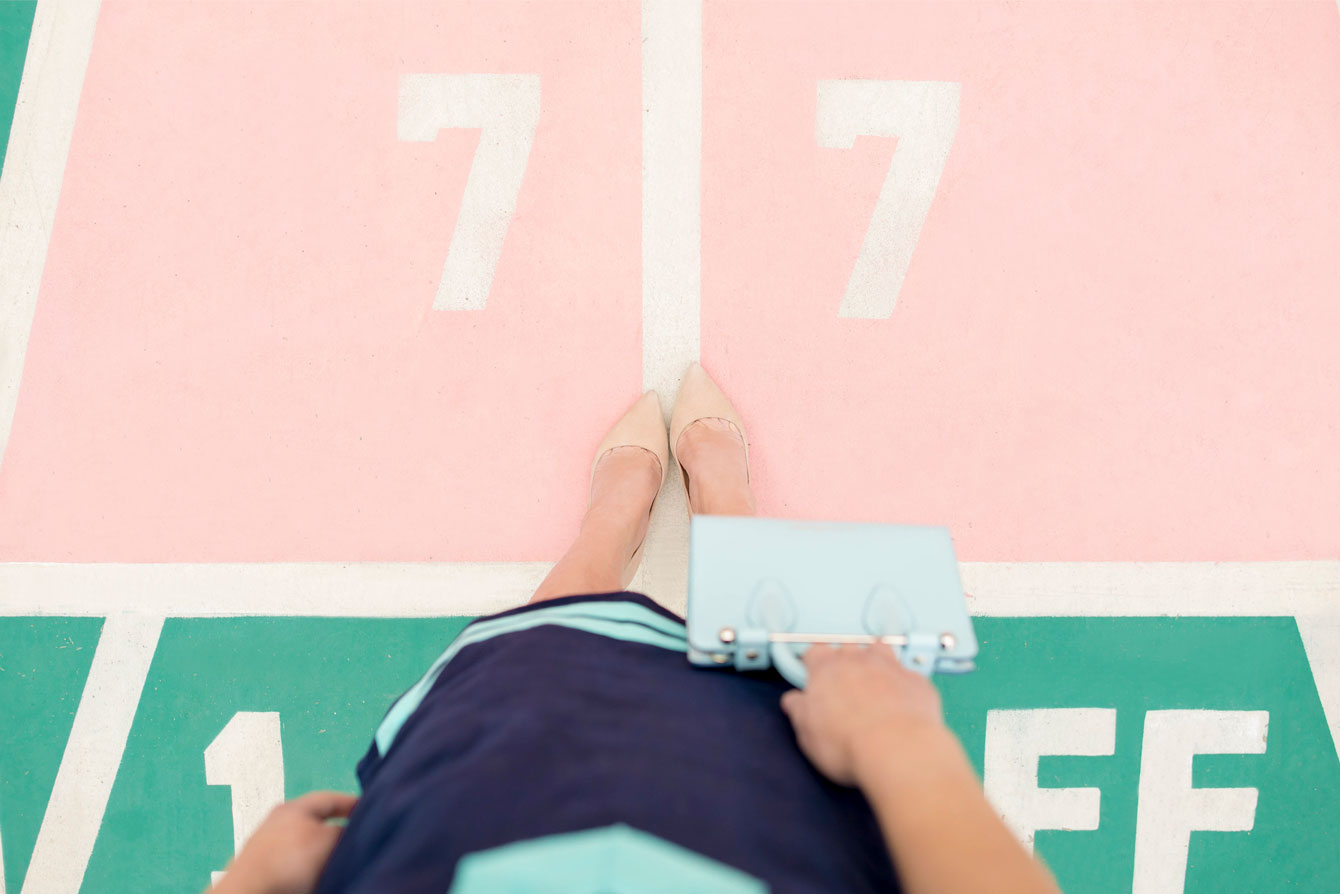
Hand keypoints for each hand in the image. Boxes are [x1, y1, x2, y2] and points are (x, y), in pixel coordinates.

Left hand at [211, 791, 357, 893]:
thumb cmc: (287, 862)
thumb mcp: (329, 839)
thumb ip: (345, 831)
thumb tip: (352, 833)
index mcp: (293, 806)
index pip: (331, 798)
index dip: (353, 804)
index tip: (370, 809)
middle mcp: (277, 822)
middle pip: (317, 821)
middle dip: (337, 830)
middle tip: (356, 839)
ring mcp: (268, 846)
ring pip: (306, 844)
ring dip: (322, 852)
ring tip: (337, 863)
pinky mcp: (263, 869)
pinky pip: (294, 863)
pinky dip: (308, 867)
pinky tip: (317, 876)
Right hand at [780, 643, 947, 787]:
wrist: (897, 749)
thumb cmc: (849, 743)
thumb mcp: (808, 734)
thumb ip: (799, 711)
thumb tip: (794, 702)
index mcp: (826, 670)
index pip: (815, 651)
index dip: (813, 661)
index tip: (813, 672)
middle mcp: (858, 661)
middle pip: (847, 647)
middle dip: (844, 661)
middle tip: (843, 685)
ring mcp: (889, 667)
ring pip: (879, 650)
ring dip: (875, 661)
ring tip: (873, 682)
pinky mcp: (916, 681)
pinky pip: (908, 674)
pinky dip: (903, 684)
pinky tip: (901, 702)